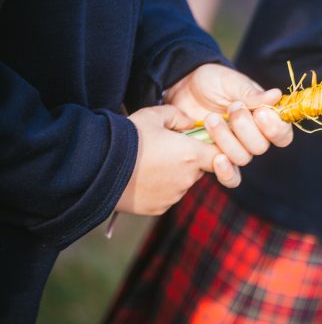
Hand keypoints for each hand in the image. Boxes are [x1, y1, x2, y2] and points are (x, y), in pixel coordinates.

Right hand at [117, 105, 234, 214]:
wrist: (98, 166)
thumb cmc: (129, 137)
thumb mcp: (153, 115)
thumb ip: (178, 116)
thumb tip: (192, 123)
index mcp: (192, 155)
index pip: (221, 155)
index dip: (216, 149)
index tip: (203, 144)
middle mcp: (187, 178)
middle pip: (199, 169)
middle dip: (189, 160)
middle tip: (167, 150)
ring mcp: (174, 196)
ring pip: (183, 183)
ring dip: (174, 174)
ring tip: (148, 163)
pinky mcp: (159, 208)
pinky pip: (167, 196)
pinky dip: (159, 188)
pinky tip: (140, 177)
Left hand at [164, 64, 293, 175]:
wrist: (182, 88)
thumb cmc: (212, 82)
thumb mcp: (231, 82)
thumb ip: (252, 93)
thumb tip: (277, 95)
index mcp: (265, 117)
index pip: (283, 134)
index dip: (275, 128)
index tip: (259, 112)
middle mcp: (253, 136)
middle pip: (261, 147)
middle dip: (245, 127)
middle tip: (232, 107)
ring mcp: (235, 149)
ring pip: (243, 158)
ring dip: (226, 138)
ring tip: (211, 118)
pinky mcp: (216, 159)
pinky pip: (230, 178)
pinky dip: (226, 172)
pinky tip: (218, 159)